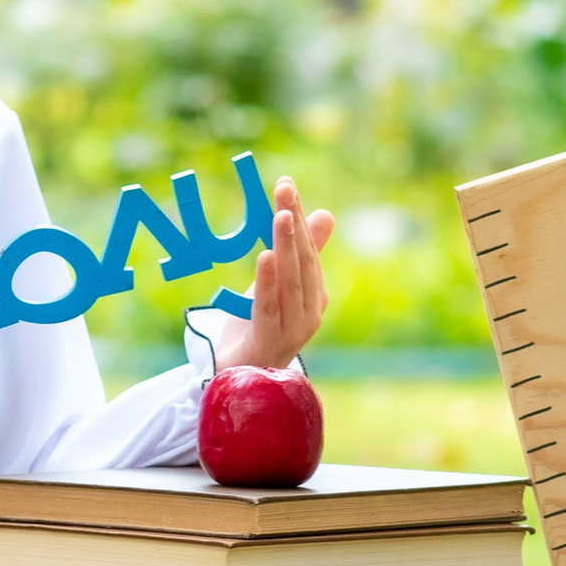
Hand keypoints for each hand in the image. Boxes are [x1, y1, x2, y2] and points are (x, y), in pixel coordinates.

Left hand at [211, 174, 334, 369]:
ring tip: (280, 216)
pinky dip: (267, 282)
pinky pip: (268, 308)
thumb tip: (325, 213)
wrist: (239, 379)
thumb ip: (300, 254)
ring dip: (285, 246)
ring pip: (290, 282)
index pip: (308, 251)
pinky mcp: (269, 343)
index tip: (286, 185)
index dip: (299, 217)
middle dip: (293, 223)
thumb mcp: (277, 286)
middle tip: (284, 189)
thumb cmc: (259, 330)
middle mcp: (310, 313)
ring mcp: (293, 331)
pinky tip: (265, 257)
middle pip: (302, 262)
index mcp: (315, 297)